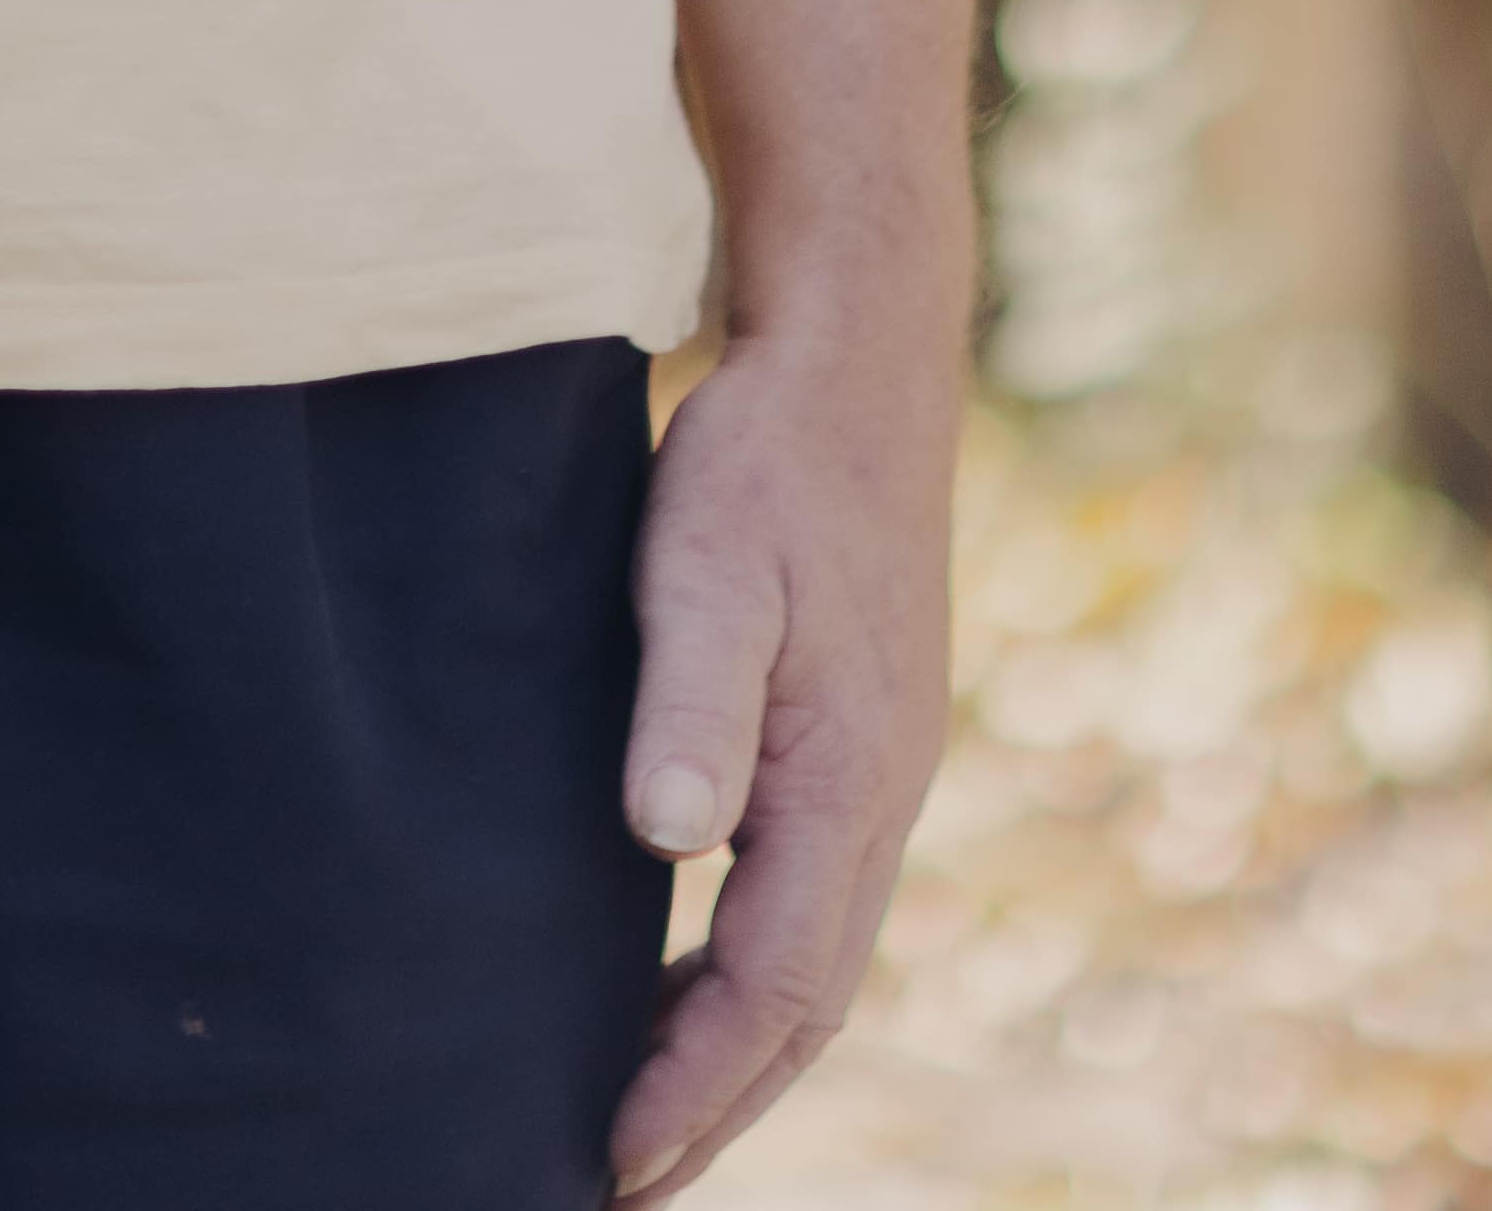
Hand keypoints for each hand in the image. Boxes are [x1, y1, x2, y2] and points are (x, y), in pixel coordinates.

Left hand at [608, 315, 960, 1196]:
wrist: (856, 362)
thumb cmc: (765, 458)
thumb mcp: (706, 564)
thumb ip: (686, 703)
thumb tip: (667, 843)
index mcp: (848, 779)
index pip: (774, 984)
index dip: (692, 1083)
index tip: (610, 1161)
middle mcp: (881, 800)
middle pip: (808, 1008)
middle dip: (718, 1110)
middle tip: (615, 1189)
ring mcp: (880, 776)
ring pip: (816, 965)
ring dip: (738, 1058)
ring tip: (646, 1131)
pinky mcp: (858, 745)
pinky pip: (810, 905)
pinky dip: (751, 979)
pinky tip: (684, 992)